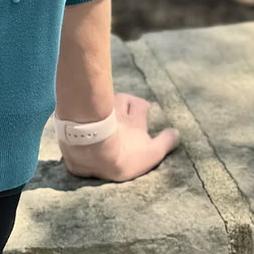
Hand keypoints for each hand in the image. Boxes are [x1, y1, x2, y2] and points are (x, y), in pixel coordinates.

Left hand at [58, 92, 180, 182]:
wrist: (92, 151)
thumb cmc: (124, 154)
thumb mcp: (151, 153)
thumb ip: (165, 143)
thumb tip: (177, 134)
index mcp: (133, 122)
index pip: (140, 106)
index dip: (142, 106)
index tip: (145, 108)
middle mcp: (115, 114)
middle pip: (121, 99)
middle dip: (125, 101)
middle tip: (125, 106)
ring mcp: (96, 115)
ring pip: (101, 102)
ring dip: (106, 104)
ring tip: (105, 111)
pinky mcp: (77, 120)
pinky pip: (80, 111)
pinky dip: (83, 113)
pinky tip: (79, 119)